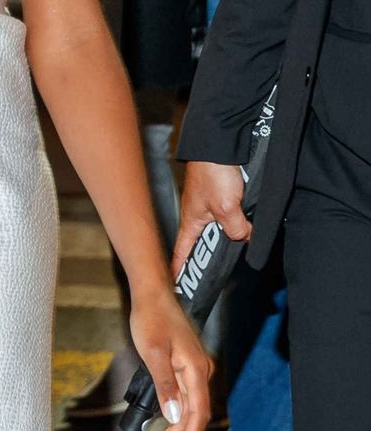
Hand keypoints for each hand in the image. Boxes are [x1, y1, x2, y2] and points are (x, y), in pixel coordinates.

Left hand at [129, 288, 212, 430]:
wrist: (152, 294)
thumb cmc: (152, 319)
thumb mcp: (153, 353)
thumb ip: (164, 386)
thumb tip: (173, 417)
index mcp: (196, 371)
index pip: (197, 414)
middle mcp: (199, 373)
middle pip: (192, 416)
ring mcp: (193, 371)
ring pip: (187, 409)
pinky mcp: (185, 368)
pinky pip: (183, 399)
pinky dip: (173, 416)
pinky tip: (164, 429)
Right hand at [172, 160, 250, 280]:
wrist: (221, 144)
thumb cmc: (213, 173)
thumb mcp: (226, 208)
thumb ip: (235, 228)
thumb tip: (244, 236)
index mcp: (192, 222)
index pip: (182, 252)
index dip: (179, 269)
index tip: (177, 285)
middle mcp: (201, 216)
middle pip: (207, 242)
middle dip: (214, 254)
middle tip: (220, 271)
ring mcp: (214, 205)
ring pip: (225, 228)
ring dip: (235, 233)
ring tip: (247, 240)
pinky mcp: (227, 194)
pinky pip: (235, 213)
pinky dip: (244, 218)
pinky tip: (254, 220)